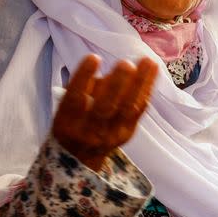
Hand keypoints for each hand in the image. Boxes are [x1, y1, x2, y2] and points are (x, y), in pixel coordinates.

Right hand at [52, 55, 158, 169]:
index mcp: (67, 120)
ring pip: (127, 108)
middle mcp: (89, 130)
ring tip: (148, 62)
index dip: (83, 77)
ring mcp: (110, 134)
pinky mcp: (126, 134)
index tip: (93, 57)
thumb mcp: (65, 108)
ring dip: (139, 83)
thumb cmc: (72, 122)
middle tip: (126, 63)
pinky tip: (152, 71)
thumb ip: (83, 89)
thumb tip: (109, 74)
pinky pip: (138, 111)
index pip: (75, 98)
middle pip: (104, 107)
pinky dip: (146, 90)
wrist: (79, 159)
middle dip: (116, 84)